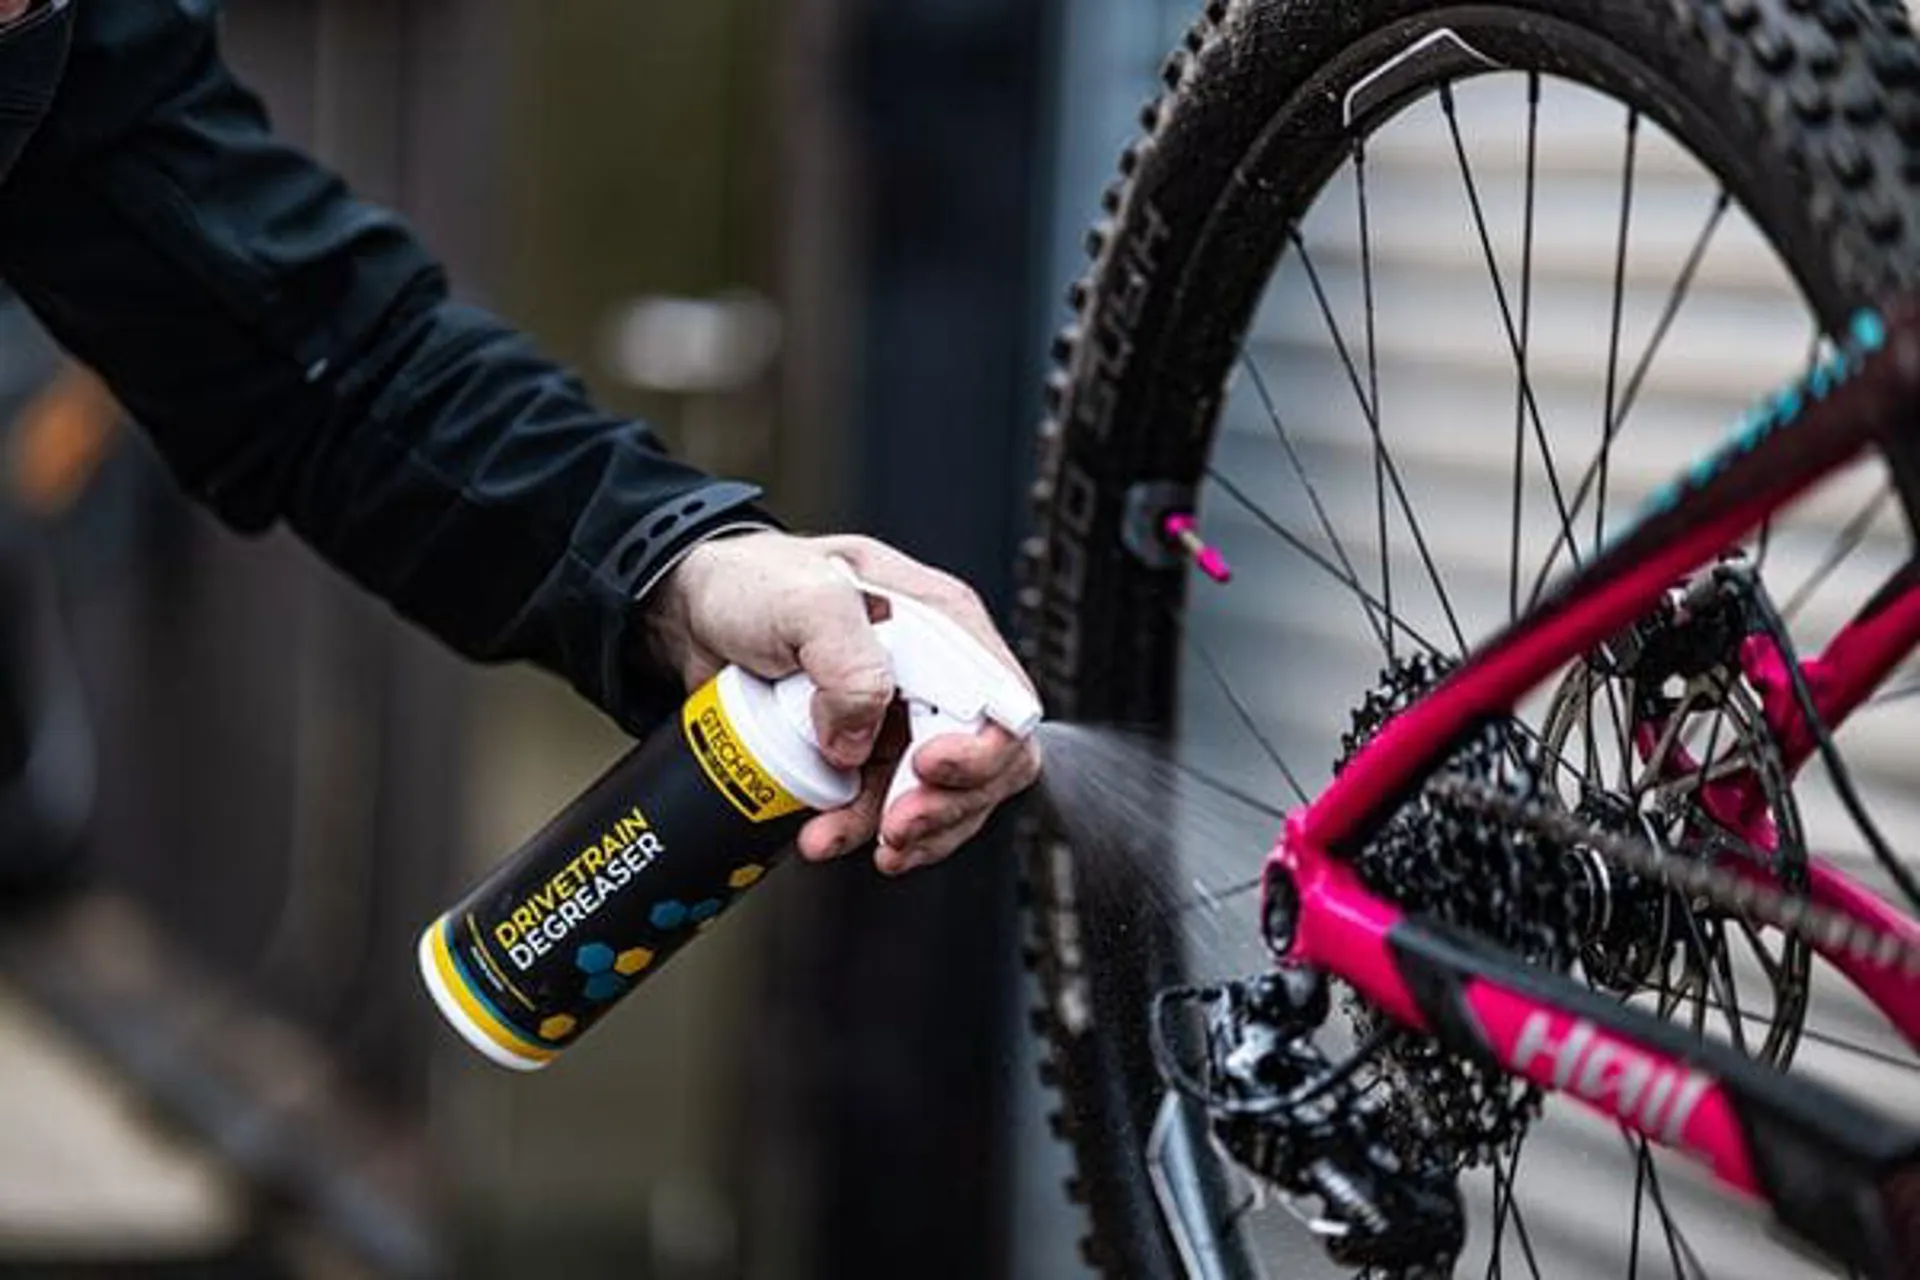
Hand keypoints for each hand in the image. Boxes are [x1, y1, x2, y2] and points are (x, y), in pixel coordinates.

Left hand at [644, 531, 1041, 873]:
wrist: (694, 617)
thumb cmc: (754, 582)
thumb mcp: (804, 599)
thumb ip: (849, 661)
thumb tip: (860, 740)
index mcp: (942, 625)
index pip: (1003, 701)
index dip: (982, 749)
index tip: (929, 767)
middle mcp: (935, 676)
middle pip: (987, 764)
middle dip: (946, 805)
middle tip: (895, 825)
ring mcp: (901, 720)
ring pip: (942, 799)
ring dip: (904, 833)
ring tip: (848, 838)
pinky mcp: (866, 754)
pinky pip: (889, 809)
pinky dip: (864, 832)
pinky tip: (830, 834)